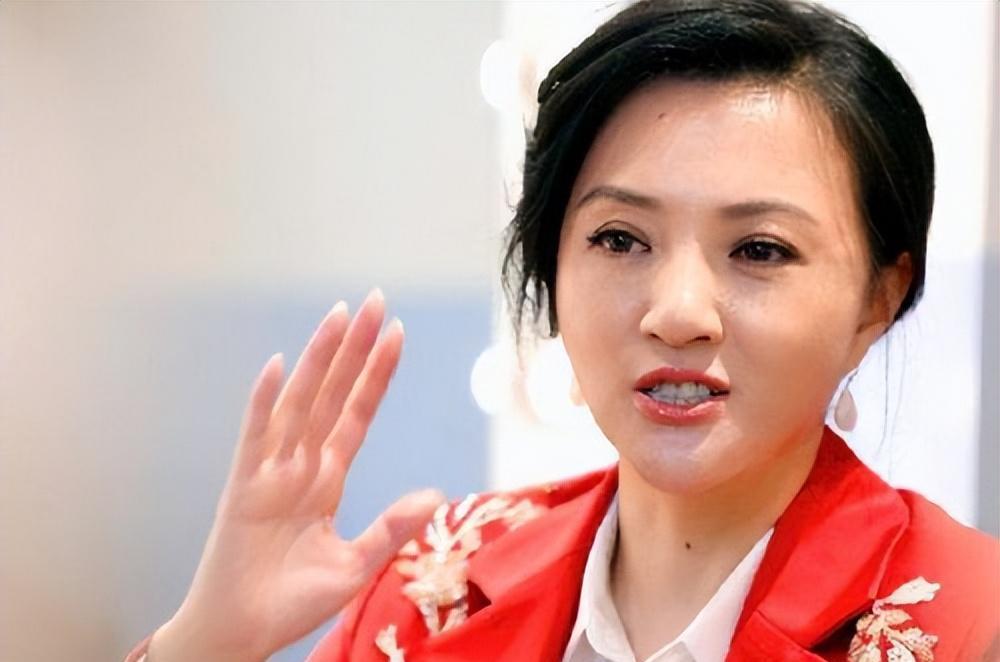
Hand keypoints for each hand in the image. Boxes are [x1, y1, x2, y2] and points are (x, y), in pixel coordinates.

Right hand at [149, 290, 444, 661]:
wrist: (242, 632)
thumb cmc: (291, 601)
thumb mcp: (356, 564)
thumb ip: (391, 528)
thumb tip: (435, 495)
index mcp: (326, 478)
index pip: (357, 414)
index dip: (377, 375)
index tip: (396, 334)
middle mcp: (300, 465)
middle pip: (333, 393)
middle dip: (354, 348)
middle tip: (375, 300)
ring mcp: (270, 471)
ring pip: (300, 402)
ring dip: (320, 359)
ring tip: (339, 315)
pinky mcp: (243, 488)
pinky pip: (255, 438)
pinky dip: (264, 403)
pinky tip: (279, 367)